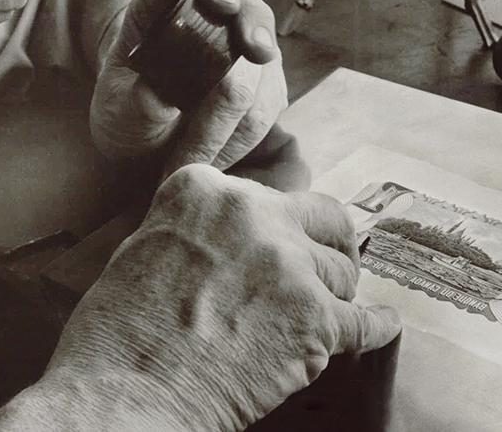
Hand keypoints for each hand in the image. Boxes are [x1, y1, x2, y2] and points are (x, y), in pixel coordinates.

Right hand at [41, 165, 401, 430]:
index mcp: (202, 189)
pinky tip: (382, 326)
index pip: (253, 164)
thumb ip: (190, 222)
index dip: (270, 166)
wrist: (125, 396)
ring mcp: (287, 264)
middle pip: (323, 216)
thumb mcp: (140, 248)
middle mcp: (250, 213)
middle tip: (321, 272)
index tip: (267, 105)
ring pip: (342, 270)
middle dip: (326, 246)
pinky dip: (375, 327)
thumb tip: (221, 229)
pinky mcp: (314, 319)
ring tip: (317, 318)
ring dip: (336, 296)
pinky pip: (365, 321)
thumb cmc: (119, 337)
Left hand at [90, 0, 287, 173]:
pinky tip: (211, 157)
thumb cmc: (127, 114)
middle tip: (257, 52)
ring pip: (263, 69)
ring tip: (187, 159)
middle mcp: (213, 17)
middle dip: (253, 33)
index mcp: (162, 5)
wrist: (149, 141)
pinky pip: (270, 106)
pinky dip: (243, 137)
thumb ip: (133, 102)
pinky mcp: (266, 83)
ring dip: (232, 118)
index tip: (221, 1)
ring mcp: (245, 48)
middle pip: (247, 10)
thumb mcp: (115, 111)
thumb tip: (157, 96)